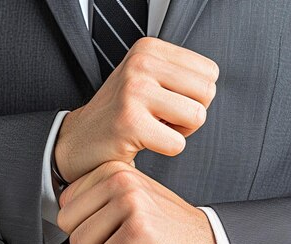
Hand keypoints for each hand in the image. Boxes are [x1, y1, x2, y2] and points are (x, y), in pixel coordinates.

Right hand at [55, 37, 218, 182]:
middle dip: (191, 114)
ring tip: (154, 128)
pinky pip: (177, 143)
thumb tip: (211, 83)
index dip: (194, 95)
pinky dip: (165, 149)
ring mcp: (134, 91)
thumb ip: (178, 73)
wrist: (78, 139)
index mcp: (149, 49)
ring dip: (180, 132)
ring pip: (197, 116)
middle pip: (207, 92)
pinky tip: (144, 141)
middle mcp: (141, 63)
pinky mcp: (130, 122)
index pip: (209, 72)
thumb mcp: (146, 79)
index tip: (167, 102)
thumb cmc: (120, 113)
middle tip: (162, 119)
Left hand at [57, 161, 217, 243]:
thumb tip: (60, 213)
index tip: (117, 227)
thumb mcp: (127, 203)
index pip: (66, 206)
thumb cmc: (164, 231)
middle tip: (123, 241)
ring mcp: (131, 204)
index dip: (88, 226)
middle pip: (68, 225)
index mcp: (114, 170)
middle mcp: (121, 181)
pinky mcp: (138, 232)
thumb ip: (95, 200)